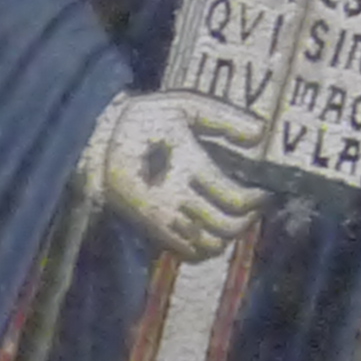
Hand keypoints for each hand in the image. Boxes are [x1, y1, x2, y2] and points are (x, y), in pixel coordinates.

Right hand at [89, 90, 271, 258]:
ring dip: (229, 234)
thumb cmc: (145, 120)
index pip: (234, 198)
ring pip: (209, 247)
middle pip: (226, 227)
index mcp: (184, 166)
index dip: (258, 199)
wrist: (94, 142)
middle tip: (256, 204)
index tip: (265, 189)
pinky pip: (187, 254)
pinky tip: (212, 228)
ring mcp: (160, 219)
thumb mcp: (184, 106)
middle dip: (249, 218)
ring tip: (236, 216)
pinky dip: (207, 248)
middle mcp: (172, 198)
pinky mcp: (150, 229)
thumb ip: (225, 118)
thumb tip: (260, 133)